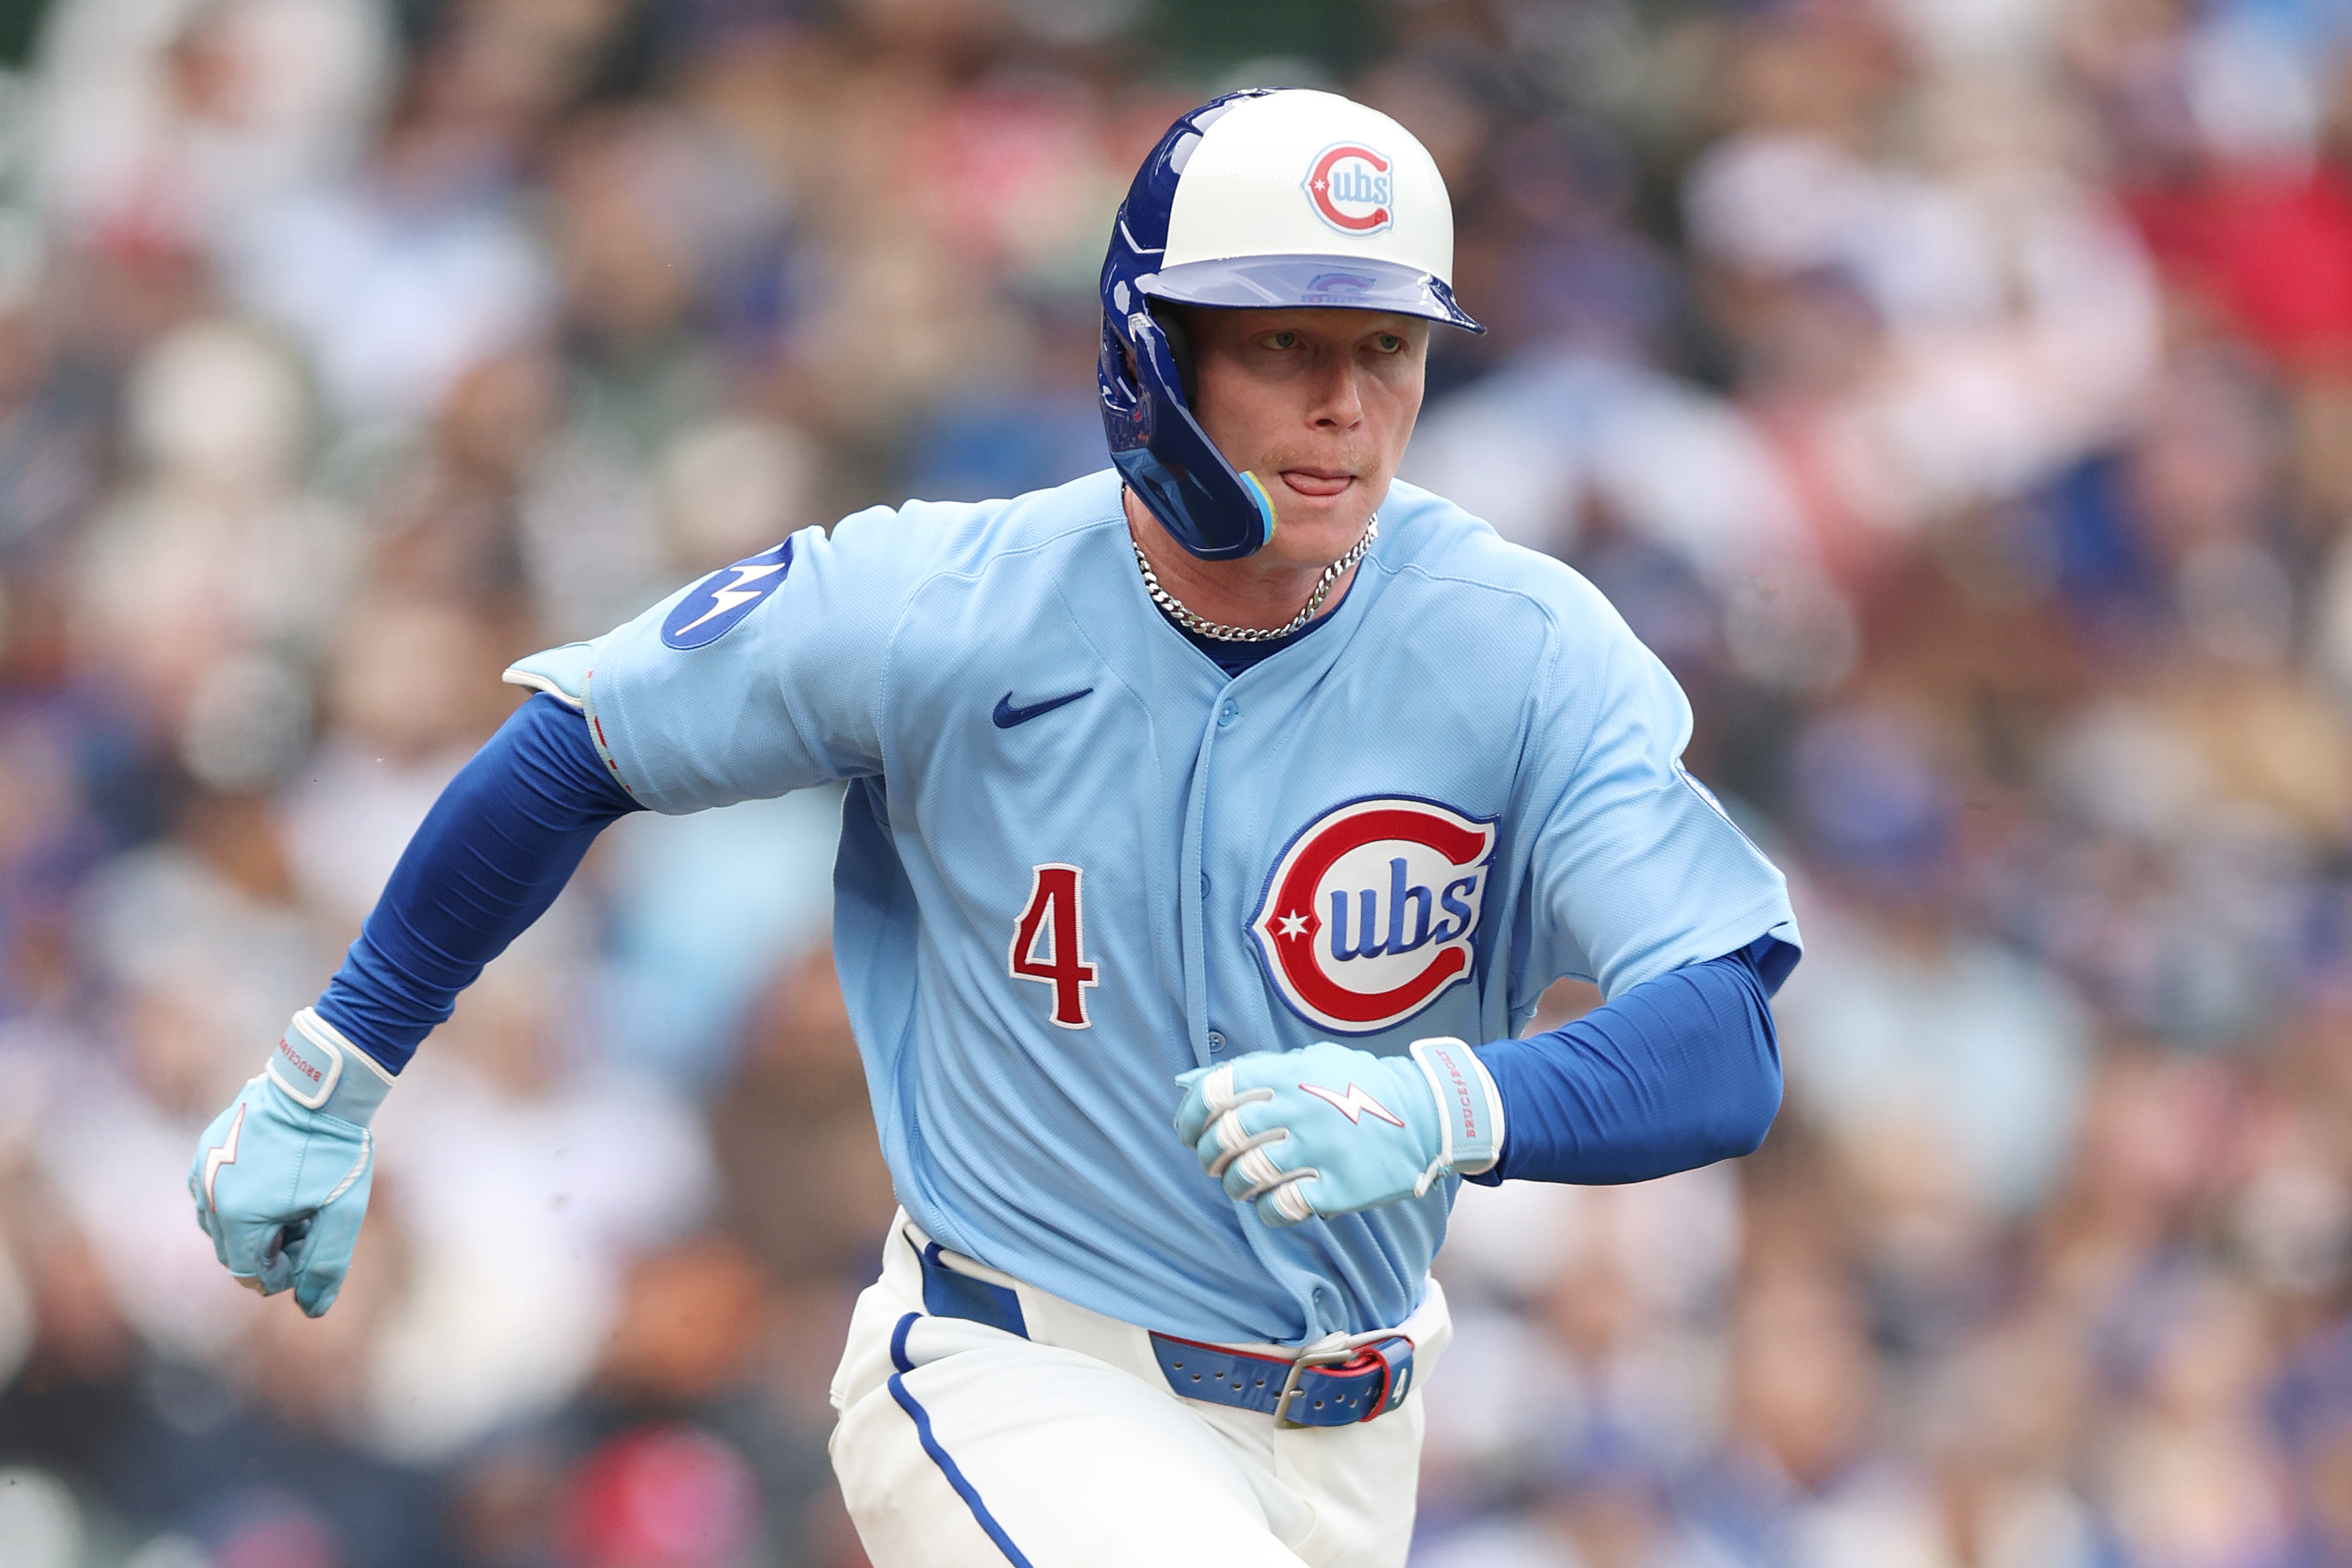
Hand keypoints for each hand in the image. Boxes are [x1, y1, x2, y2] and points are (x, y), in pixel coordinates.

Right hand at [188, 1008, 395, 1316]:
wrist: (320, 1087)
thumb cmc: (334, 1150)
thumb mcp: (342, 1212)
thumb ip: (326, 1265)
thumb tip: (311, 1310)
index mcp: (237, 1216)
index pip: (249, 1274)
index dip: (283, 1272)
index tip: (310, 1245)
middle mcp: (208, 1196)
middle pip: (232, 1252)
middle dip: (269, 1249)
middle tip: (309, 1222)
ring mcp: (201, 1170)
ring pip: (220, 1225)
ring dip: (254, 1226)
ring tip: (296, 1200)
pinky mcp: (204, 1150)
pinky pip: (214, 1194)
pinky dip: (240, 1200)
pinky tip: (277, 1181)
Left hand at [1174, 1037, 1503, 1226]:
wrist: (1428, 1114)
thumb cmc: (1359, 1087)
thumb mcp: (1310, 1061)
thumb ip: (1256, 1071)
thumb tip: (1189, 1081)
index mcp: (1288, 1071)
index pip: (1215, 1091)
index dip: (1190, 1117)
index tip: (1189, 1135)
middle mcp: (1299, 1107)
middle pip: (1225, 1138)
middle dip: (1209, 1157)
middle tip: (1214, 1165)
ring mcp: (1319, 1148)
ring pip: (1247, 1175)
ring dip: (1235, 1185)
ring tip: (1242, 1185)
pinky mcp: (1338, 1188)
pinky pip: (1281, 1207)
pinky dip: (1268, 1210)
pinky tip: (1275, 1205)